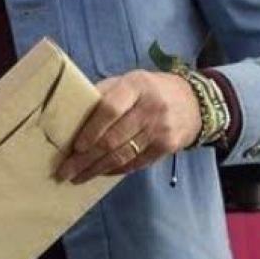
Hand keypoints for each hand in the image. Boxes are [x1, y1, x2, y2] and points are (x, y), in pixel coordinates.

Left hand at [54, 70, 201, 183]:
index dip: (90, 130)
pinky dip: (116, 170)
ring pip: (123, 155)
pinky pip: (137, 162)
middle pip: (113, 138)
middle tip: (66, 171)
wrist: (193, 101)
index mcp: (135, 86)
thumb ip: (104, 93)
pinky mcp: (168, 146)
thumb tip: (72, 114)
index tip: (75, 147)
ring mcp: (161, 129)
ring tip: (78, 177)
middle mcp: (150, 108)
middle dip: (86, 158)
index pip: (109, 109)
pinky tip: (101, 173)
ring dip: (98, 169)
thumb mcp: (128, 81)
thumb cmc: (149, 90)